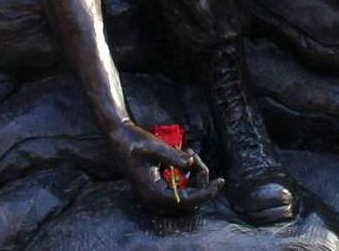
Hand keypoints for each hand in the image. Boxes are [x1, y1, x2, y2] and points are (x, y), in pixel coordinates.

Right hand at [108, 121, 222, 214]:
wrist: (119, 136)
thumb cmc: (134, 141)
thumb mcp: (154, 146)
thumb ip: (173, 157)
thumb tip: (192, 164)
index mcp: (152, 193)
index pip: (185, 201)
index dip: (205, 193)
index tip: (219, 182)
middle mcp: (153, 198)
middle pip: (188, 200)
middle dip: (200, 180)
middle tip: (196, 156)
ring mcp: (155, 193)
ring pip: (185, 192)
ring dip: (194, 175)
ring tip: (190, 152)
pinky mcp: (157, 186)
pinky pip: (179, 186)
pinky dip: (187, 173)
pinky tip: (186, 156)